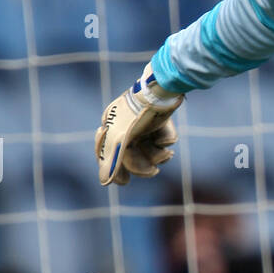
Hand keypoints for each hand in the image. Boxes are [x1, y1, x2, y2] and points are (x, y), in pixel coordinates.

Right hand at [95, 62, 183, 186]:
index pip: (110, 156)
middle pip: (131, 157)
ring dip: (158, 156)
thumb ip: (112, 160)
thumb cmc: (137, 114)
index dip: (117, 171)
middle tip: (154, 172)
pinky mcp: (159, 121)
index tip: (125, 181)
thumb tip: (105, 182)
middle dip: (143, 166)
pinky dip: (166, 141)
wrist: (161, 90)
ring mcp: (143, 124)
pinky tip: (168, 141)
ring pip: (149, 151)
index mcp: (111, 128)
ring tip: (167, 154)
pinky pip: (162, 139)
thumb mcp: (121, 138)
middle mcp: (126, 127)